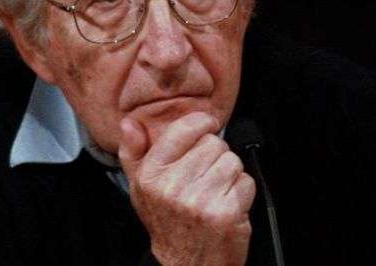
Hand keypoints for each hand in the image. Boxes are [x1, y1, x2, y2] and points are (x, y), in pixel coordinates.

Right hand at [118, 113, 255, 265]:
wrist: (185, 265)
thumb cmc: (166, 224)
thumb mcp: (140, 189)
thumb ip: (133, 153)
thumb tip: (130, 124)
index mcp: (151, 175)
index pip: (183, 129)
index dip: (201, 123)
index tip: (207, 126)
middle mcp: (173, 187)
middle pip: (213, 143)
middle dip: (215, 156)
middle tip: (206, 177)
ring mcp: (200, 200)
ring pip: (232, 161)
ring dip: (230, 174)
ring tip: (215, 192)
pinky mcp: (226, 212)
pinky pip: (245, 182)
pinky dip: (242, 192)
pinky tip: (226, 204)